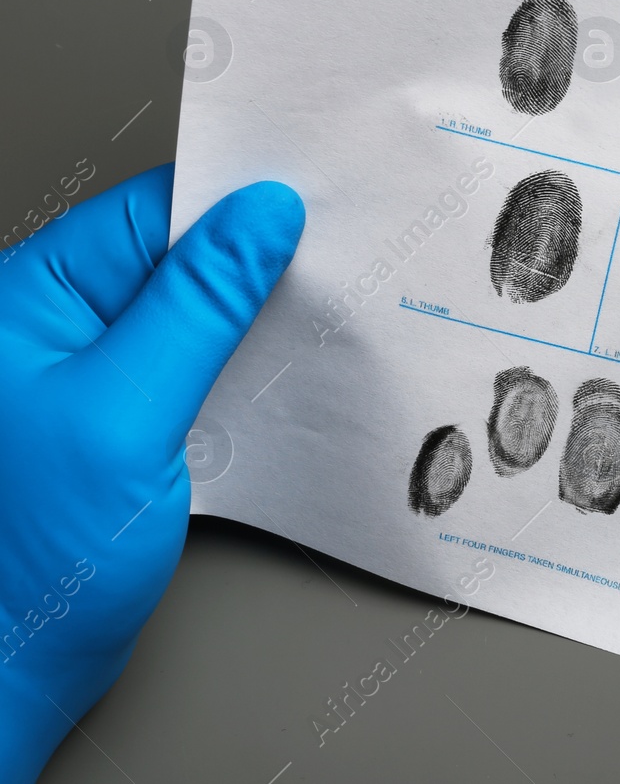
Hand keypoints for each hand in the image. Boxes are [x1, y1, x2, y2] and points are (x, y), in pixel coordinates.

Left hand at [0, 164, 301, 780]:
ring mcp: (84, 375)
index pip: (149, 213)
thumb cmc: (32, 558)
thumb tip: (261, 216)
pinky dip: (240, 365)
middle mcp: (50, 326)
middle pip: (172, 255)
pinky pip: (190, 365)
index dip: (235, 203)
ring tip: (321, 318)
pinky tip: (280, 375)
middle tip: (338, 259)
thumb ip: (199, 305)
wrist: (8, 667)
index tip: (315, 201)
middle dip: (254, 259)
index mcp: (29, 298)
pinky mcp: (118, 421)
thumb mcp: (128, 412)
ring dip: (253, 316)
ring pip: (189, 311)